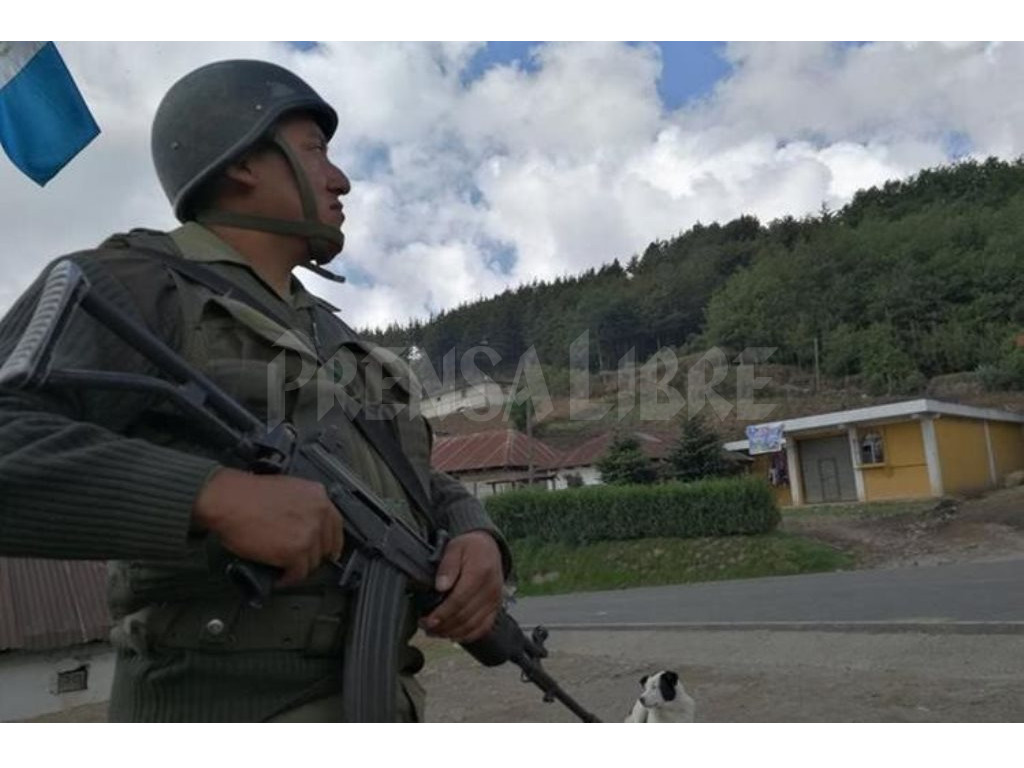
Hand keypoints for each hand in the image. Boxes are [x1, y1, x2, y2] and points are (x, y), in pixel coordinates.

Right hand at [192, 467, 343, 585]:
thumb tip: (305, 524)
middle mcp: (319, 513)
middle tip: (300, 561)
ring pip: (312, 561)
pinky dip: (288, 578)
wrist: (228, 500)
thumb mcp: (287, 489)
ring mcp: (309, 533)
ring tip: (286, 568)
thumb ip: (303, 506)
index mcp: (318, 495)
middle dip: (313, 555)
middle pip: (326, 545)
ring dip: (299, 567)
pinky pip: (298, 573)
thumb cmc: (247, 494)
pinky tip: (280, 577)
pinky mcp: (296, 551)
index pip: (336, 524)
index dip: (331, 541)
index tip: (328, 551)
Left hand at [421, 531, 503, 642]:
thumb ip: (447, 566)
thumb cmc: (469, 547)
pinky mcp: (496, 607)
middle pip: (465, 616)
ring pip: (473, 625)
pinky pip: (483, 627)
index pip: (459, 600)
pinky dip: (468, 635)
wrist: (489, 547)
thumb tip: (440, 586)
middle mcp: (491, 589)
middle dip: (443, 626)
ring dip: (452, 632)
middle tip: (425, 627)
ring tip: (435, 632)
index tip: (426, 620)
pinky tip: (453, 635)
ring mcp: (495, 600)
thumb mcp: (455, 548)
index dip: (441, 614)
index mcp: (480, 572)